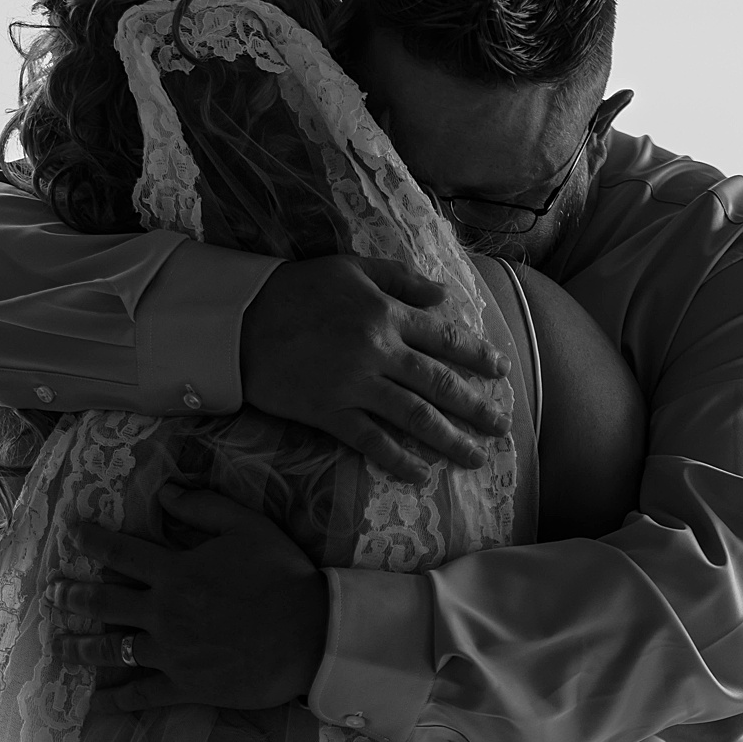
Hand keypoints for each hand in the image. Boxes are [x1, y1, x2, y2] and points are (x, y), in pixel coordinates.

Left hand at [51, 484, 326, 713]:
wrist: (313, 636)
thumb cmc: (282, 576)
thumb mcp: (247, 526)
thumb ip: (202, 506)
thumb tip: (164, 489)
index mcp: (175, 572)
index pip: (120, 552)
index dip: (91, 540)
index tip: (70, 533)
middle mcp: (164, 612)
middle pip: (104, 603)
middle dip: (72, 597)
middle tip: (51, 595)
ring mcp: (171, 653)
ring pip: (112, 650)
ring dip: (81, 648)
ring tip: (58, 646)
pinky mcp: (186, 686)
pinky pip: (142, 695)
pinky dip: (115, 700)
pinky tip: (94, 703)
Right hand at [241, 255, 510, 481]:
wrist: (240, 319)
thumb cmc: (296, 288)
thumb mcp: (351, 268)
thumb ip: (399, 278)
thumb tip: (443, 297)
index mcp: (387, 314)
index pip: (446, 338)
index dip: (478, 356)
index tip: (501, 371)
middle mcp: (379, 352)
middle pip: (439, 384)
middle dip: (476, 408)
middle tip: (501, 427)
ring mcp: (355, 385)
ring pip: (415, 416)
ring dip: (450, 440)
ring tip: (475, 458)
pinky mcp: (328, 411)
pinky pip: (370, 440)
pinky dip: (397, 458)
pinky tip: (419, 473)